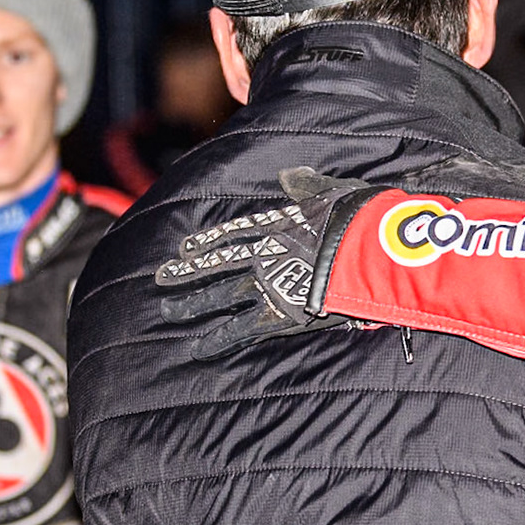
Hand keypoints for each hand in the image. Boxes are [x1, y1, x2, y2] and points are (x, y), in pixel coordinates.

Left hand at [156, 167, 381, 358]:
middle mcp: (262, 254)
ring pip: (218, 295)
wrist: (362, 247)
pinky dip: (218, 339)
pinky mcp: (276, 313)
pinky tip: (199, 348)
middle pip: (216, 263)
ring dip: (191, 304)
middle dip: (187, 271)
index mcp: (275, 226)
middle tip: (162, 277)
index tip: (186, 248)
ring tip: (167, 311)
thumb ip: (307, 185)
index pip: (232, 234)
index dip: (207, 242)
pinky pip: (240, 329)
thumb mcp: (330, 190)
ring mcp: (265, 284)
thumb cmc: (354, 217)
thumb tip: (288, 176)